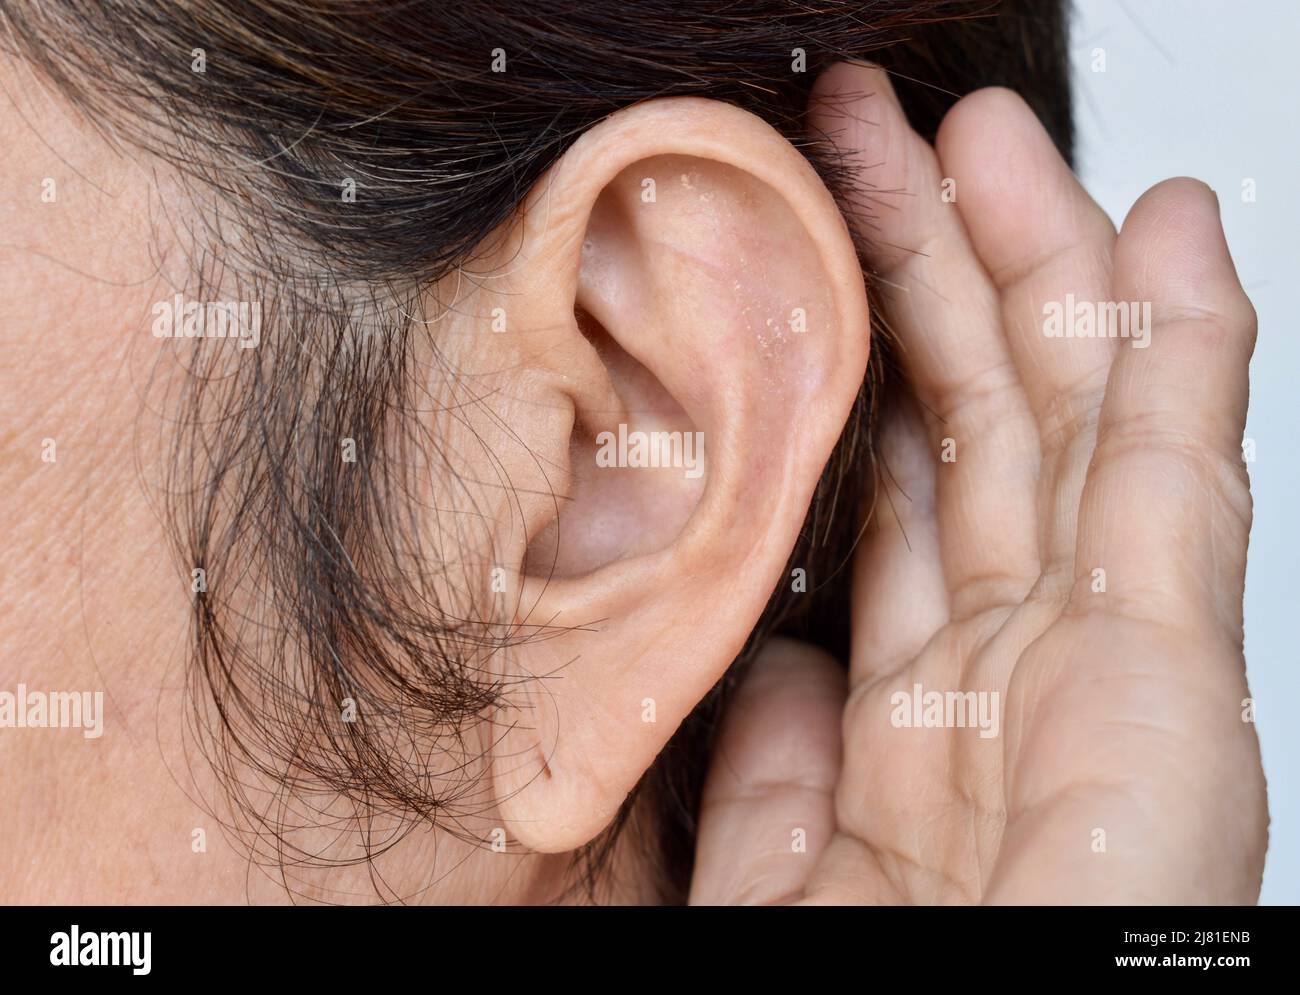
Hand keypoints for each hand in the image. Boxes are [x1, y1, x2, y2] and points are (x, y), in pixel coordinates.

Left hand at [689, 64, 1265, 904]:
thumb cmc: (887, 983)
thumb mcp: (784, 867)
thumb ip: (778, 761)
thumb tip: (774, 657)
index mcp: (924, 704)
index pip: (903, 487)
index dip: (869, 365)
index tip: (826, 248)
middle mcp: (1020, 661)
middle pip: (981, 423)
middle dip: (936, 269)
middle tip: (890, 139)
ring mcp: (1109, 653)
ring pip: (1078, 416)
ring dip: (1044, 268)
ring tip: (996, 142)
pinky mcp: (1181, 669)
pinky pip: (1182, 471)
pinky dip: (1188, 344)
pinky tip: (1171, 235)